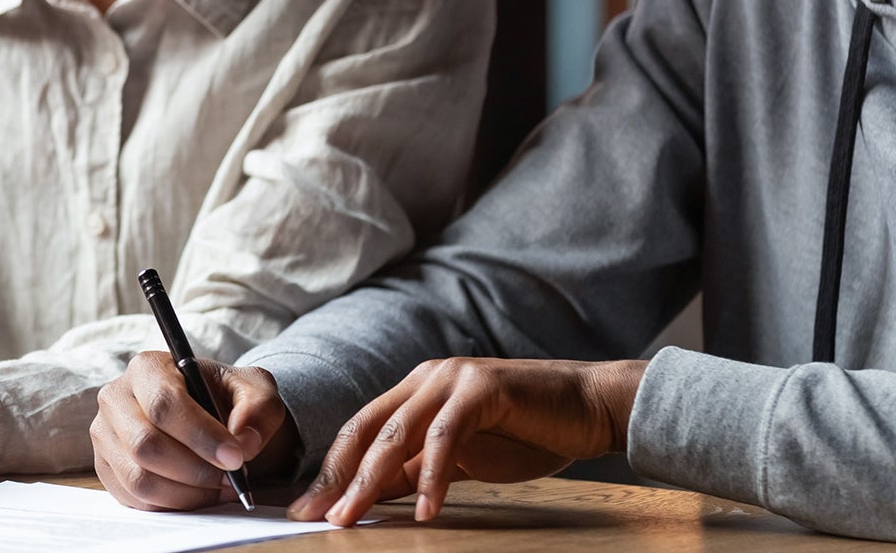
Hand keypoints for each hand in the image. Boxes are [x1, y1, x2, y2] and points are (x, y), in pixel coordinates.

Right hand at [91, 352, 299, 510]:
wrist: (209, 416)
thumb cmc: (227, 398)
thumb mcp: (256, 391)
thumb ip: (259, 409)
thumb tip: (244, 442)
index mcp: (148, 368)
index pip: (164, 405)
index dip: (201, 436)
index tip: (235, 458)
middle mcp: (116, 398)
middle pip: (146, 446)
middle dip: (194, 471)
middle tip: (230, 479)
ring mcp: (105, 436)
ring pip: (139, 479)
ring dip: (186, 494)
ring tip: (218, 488)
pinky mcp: (106, 468)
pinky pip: (134, 499)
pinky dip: (171, 505)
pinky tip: (197, 494)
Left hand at [288, 358, 646, 526]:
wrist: (588, 407)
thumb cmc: (527, 433)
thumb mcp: (462, 457)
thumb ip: (418, 469)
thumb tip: (374, 497)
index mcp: (416, 390)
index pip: (360, 431)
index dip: (331, 470)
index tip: (307, 509)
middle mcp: (427, 378)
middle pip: (366, 431)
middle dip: (336, 477)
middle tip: (313, 517)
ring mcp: (453, 379)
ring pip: (397, 433)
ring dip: (369, 480)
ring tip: (351, 518)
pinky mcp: (482, 389)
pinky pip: (445, 438)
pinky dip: (432, 477)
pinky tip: (426, 512)